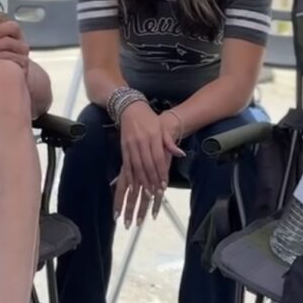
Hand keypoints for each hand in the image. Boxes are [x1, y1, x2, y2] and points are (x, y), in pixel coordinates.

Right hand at [116, 101, 182, 222]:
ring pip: (136, 167)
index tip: (163, 185)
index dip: (161, 173)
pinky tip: (132, 186)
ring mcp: (131, 145)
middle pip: (147, 165)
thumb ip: (170, 142)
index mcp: (153, 136)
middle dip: (151, 181)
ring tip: (146, 193)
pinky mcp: (124, 147)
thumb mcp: (162, 127)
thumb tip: (179, 153)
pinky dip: (130, 176)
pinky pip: (127, 164)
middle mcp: (142, 141)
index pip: (158, 158)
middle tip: (155, 194)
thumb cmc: (149, 118)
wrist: (130, 108)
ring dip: (141, 182)